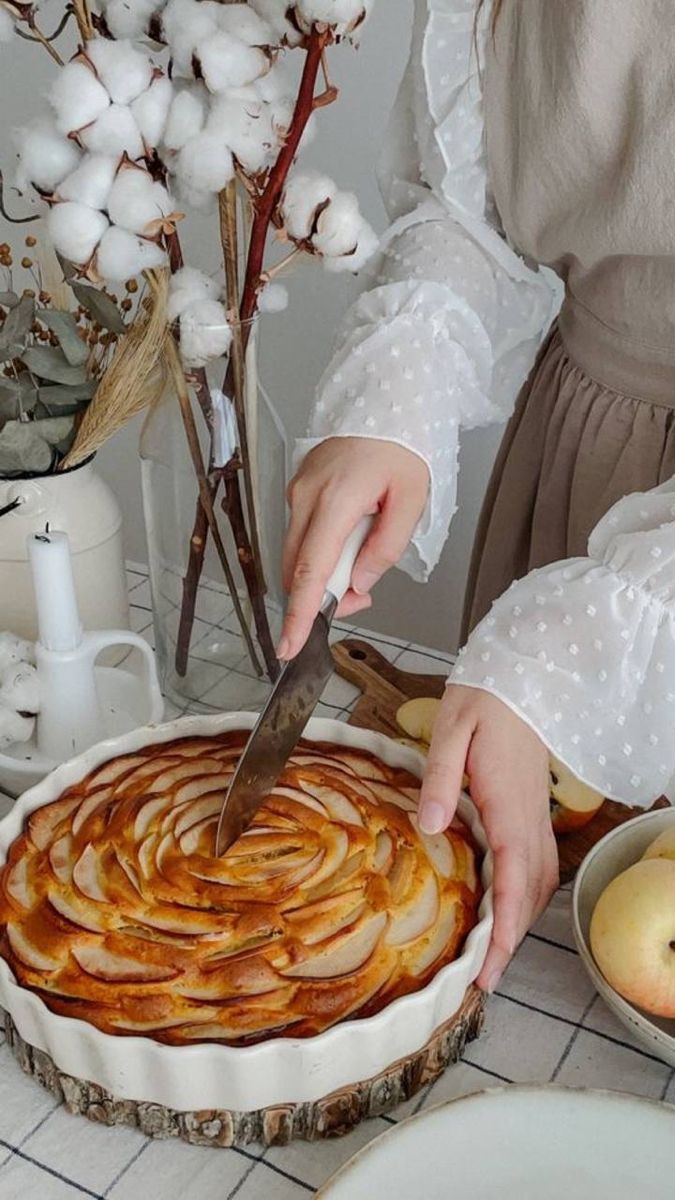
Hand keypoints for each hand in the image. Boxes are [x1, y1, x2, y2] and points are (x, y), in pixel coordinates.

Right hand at [278, 437, 428, 659]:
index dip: (299, 613)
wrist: (386, 401)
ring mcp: (297, 492)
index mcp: (335, 501)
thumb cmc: (402, 448)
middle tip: (360, 600)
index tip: (288, 645)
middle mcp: (305, 498)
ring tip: (361, 569)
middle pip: (298, 569)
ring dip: (323, 576)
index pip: (311, 570)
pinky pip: (301, 535)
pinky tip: (348, 546)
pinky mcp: (298, 490)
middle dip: (320, 599)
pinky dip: (320, 553)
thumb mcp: (412, 500)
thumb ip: (386, 548)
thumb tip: (358, 585)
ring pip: (297, 555)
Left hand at [418, 685, 557, 992]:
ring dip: (522, 920)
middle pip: (531, 894)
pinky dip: (526, 894)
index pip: (513, 882)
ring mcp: (535, 814)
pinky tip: (508, 902)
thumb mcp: (451, 732)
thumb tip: (430, 827)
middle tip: (483, 977)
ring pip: (540, 881)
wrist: (520, 676)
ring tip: (494, 951)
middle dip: (512, 941)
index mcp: (506, 806)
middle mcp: (529, 819)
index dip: (504, 932)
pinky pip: (539, 862)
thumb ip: (440, 780)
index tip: (488, 969)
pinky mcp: (532, 807)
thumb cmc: (483, 700)